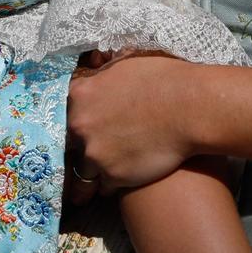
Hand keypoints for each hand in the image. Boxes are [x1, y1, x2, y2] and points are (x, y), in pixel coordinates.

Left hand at [64, 52, 197, 194]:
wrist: (191, 107)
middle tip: (81, 160)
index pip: (60, 112)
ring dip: (88, 178)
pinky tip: (118, 185)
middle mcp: (80, 125)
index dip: (71, 122)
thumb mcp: (127, 62)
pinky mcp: (113, 175)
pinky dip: (111, 186)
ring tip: (85, 192)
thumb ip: (105, 70)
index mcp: (80, 95)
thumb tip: (98, 60)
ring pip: (82, 173)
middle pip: (67, 145)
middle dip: (76, 151)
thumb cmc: (165, 79)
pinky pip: (104, 187)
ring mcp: (94, 152)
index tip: (75, 131)